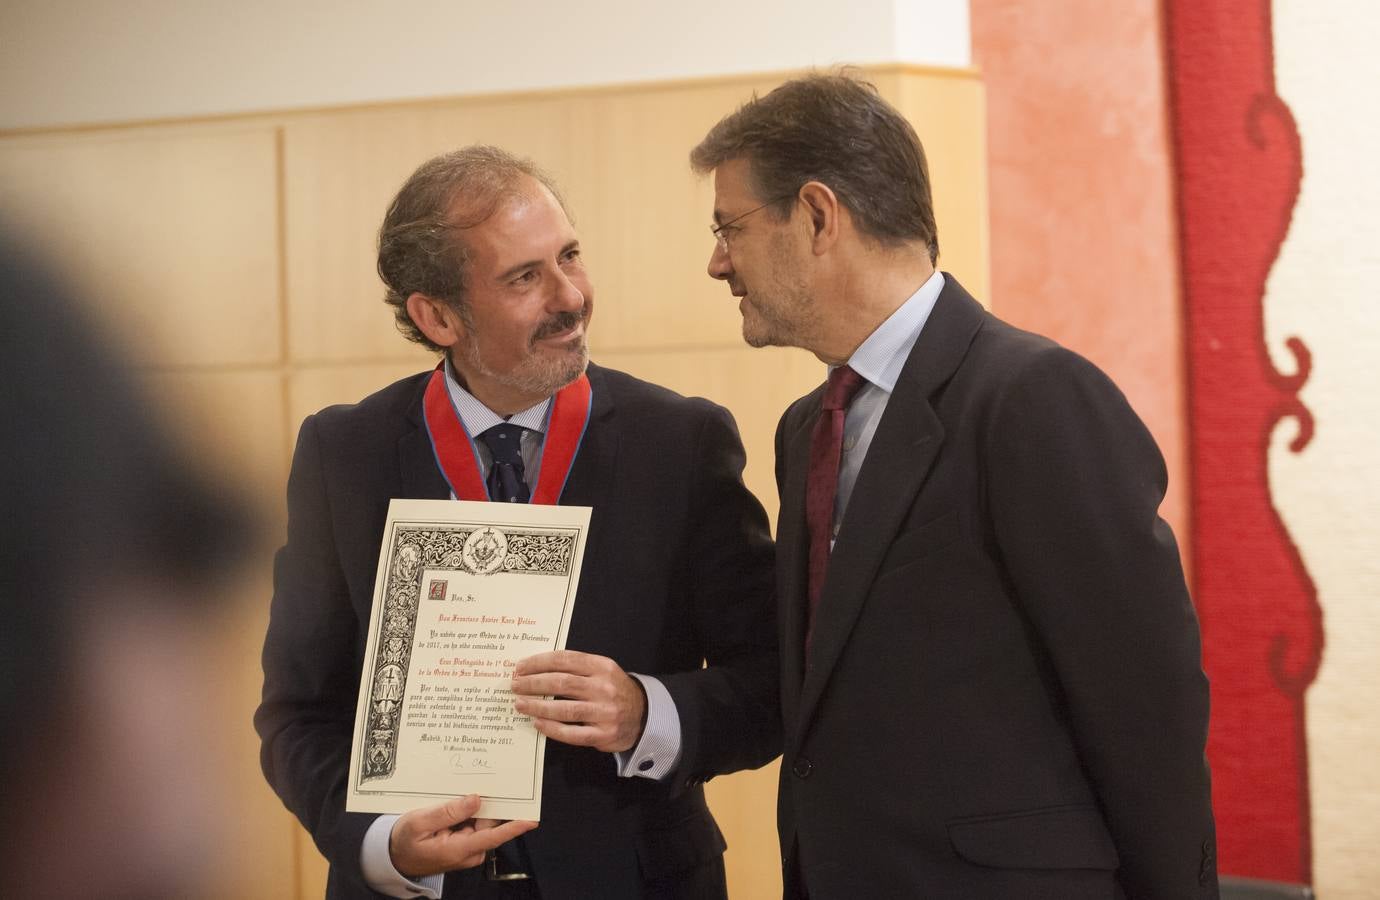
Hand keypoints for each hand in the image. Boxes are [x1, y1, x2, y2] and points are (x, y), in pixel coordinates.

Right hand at [389, 795, 537, 876]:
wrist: (394, 856)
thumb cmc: (404, 841)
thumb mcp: (420, 822)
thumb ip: (448, 811)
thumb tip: (475, 799)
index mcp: (459, 849)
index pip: (493, 837)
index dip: (514, 827)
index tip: (532, 818)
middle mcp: (469, 851)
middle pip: (489, 823)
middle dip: (489, 803)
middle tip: (487, 779)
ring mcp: (468, 847)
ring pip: (482, 821)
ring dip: (477, 806)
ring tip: (463, 789)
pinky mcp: (465, 842)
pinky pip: (474, 824)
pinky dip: (470, 812)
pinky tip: (459, 799)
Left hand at [511, 650, 646, 752]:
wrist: (643, 715)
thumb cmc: (613, 690)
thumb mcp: (602, 671)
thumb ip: (576, 668)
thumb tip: (536, 669)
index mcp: (602, 667)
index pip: (565, 660)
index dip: (539, 662)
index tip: (520, 667)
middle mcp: (604, 688)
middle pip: (562, 683)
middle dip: (533, 683)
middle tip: (515, 685)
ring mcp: (604, 712)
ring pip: (564, 709)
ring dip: (537, 706)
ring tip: (520, 704)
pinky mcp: (603, 734)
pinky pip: (572, 733)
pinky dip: (551, 728)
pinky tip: (537, 723)